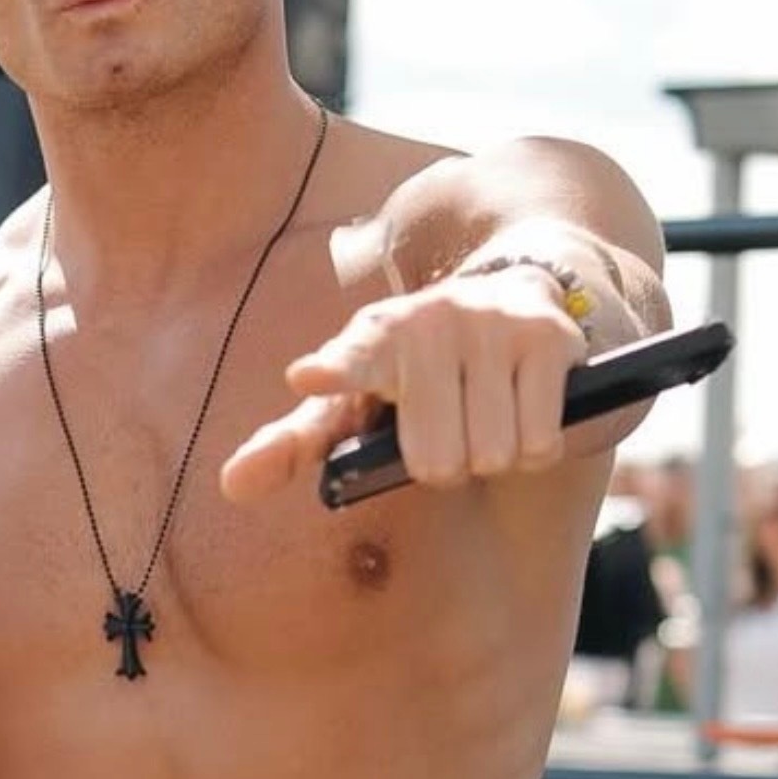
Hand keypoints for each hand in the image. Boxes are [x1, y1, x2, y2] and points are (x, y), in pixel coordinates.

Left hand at [220, 268, 588, 502]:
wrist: (507, 291)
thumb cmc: (413, 371)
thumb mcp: (350, 399)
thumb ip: (293, 444)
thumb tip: (231, 487)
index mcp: (371, 338)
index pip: (350, 360)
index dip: (332, 372)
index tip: (309, 377)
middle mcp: (429, 320)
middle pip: (436, 462)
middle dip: (445, 465)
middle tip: (448, 429)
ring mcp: (490, 325)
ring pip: (492, 456)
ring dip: (492, 456)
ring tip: (485, 416)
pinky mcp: (546, 337)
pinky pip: (538, 443)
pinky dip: (534, 447)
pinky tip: (522, 411)